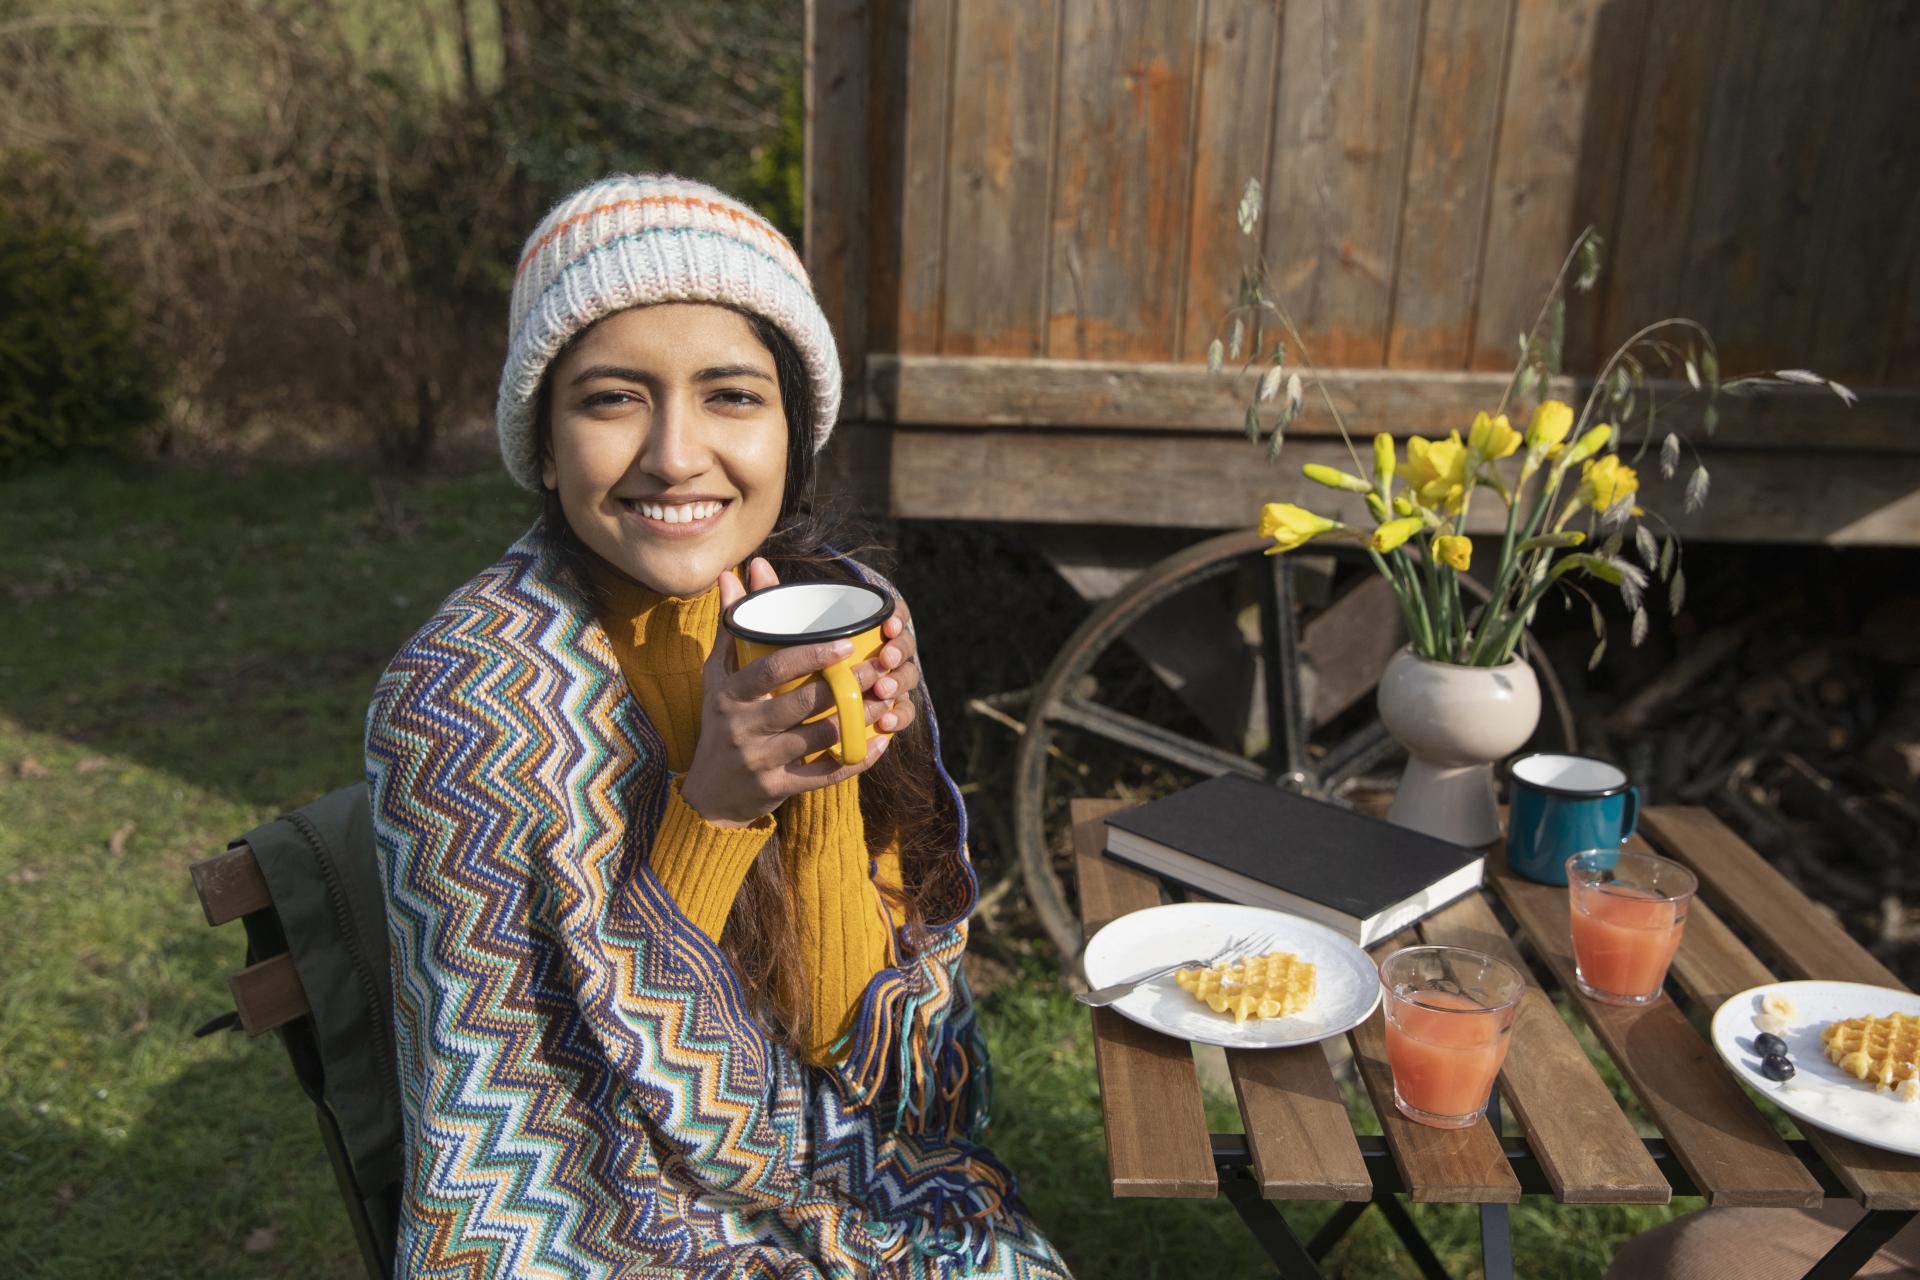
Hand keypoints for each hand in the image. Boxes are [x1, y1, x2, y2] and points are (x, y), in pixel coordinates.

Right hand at [677, 557, 906, 827]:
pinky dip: (856, 760)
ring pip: (820, 737)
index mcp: (731, 693)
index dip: (810, 655)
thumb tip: (733, 573)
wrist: (710, 794)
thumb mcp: (718, 675)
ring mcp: (760, 760)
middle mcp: (743, 726)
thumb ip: (732, 626)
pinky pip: (824, 775)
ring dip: (859, 719)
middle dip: (847, 685)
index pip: (771, 668)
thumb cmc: (721, 720)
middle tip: (882, 668)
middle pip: (803, 702)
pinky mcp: (777, 788)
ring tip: (887, 700)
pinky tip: (879, 743)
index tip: (846, 643)